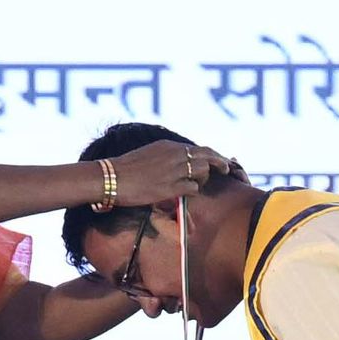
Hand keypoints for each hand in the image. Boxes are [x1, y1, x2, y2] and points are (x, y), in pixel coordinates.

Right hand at [90, 141, 235, 211]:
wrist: (111, 177)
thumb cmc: (125, 169)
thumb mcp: (148, 154)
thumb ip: (165, 157)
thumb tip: (177, 163)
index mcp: (168, 146)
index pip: (198, 149)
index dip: (212, 156)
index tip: (217, 161)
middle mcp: (174, 154)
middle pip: (208, 156)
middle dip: (220, 162)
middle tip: (227, 169)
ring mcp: (174, 170)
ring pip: (203, 170)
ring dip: (204, 179)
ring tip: (198, 184)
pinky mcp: (172, 186)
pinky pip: (194, 188)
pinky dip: (193, 191)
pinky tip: (186, 193)